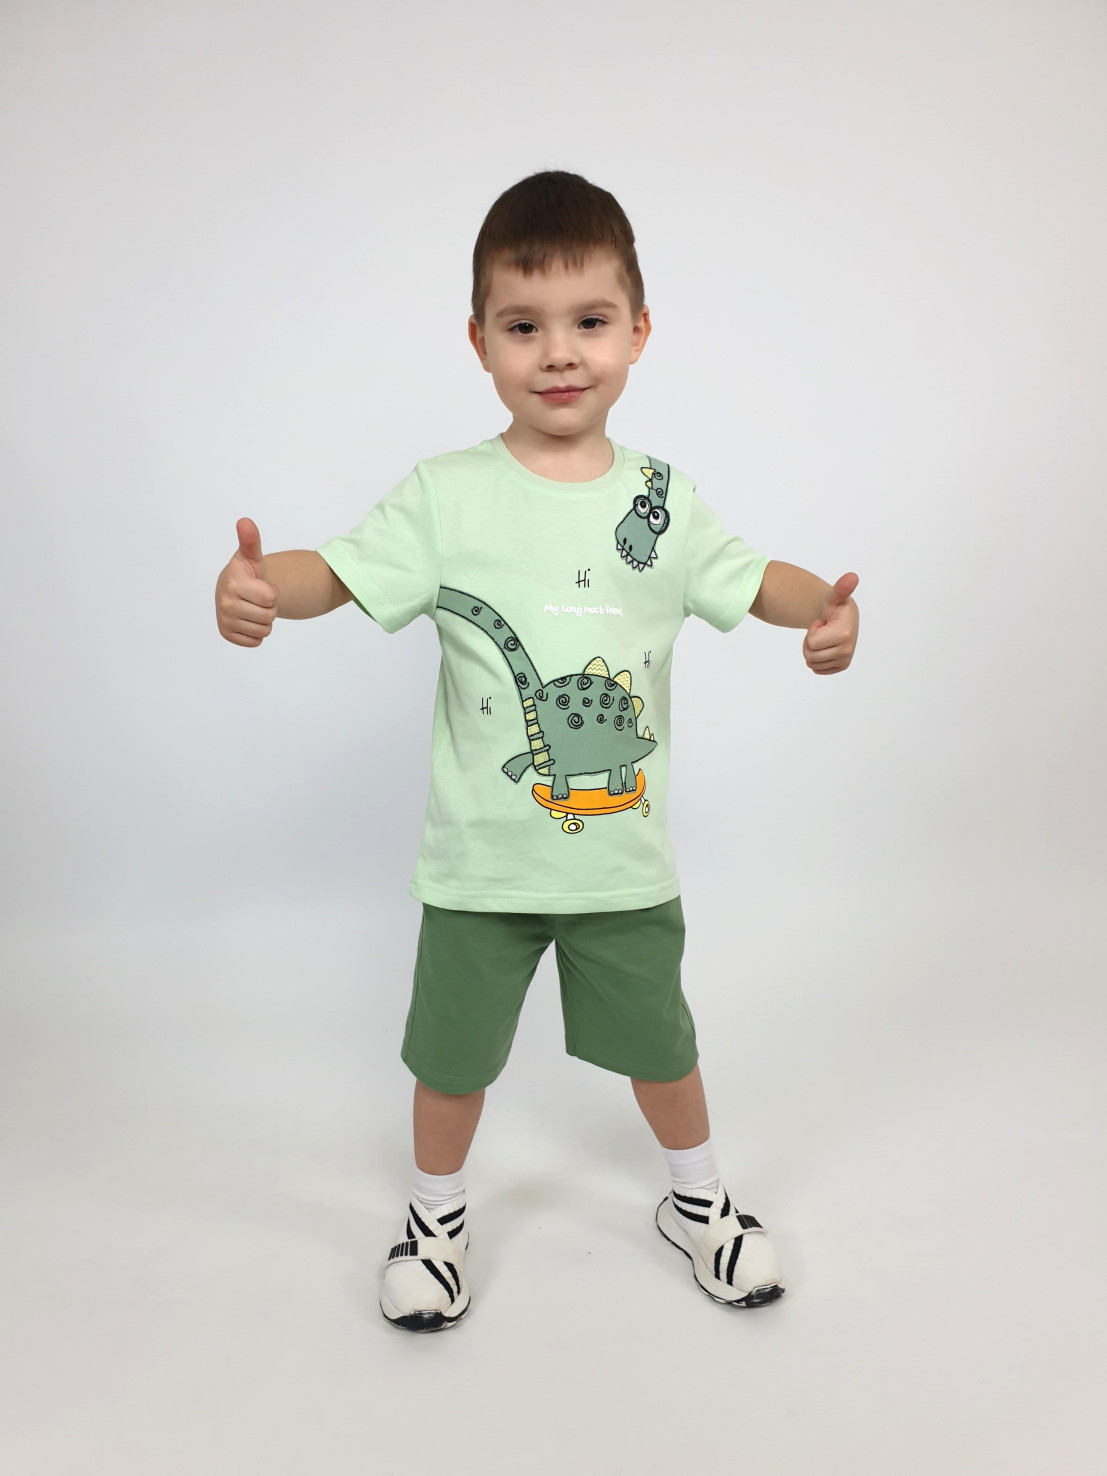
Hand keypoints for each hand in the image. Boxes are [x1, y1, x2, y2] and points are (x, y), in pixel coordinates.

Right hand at [215, 518, 278, 646]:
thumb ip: (251, 540)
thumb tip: (245, 521)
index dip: (272, 593)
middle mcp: (225, 603)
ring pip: (264, 630)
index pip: (270, 598)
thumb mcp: (252, 556)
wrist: (234, 589)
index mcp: (233, 583)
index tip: (261, 586)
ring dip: (264, 621)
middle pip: (269, 616)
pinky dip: (256, 633)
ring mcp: (224, 620)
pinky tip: (248, 619)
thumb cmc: (247, 572)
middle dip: (269, 608)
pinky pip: (256, 642)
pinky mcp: (226, 634)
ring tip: (253, 607)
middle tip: (258, 598)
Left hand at [802, 572, 858, 674]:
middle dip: (809, 642)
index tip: (822, 623)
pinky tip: (825, 647)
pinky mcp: (841, 666)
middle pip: (810, 655)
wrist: (842, 617)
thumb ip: (841, 588)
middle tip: (821, 630)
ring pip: (811, 663)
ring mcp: (845, 660)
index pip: (812, 642)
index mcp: (844, 635)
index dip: (812, 631)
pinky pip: (816, 669)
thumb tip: (852, 577)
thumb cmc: (835, 606)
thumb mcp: (834, 596)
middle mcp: (847, 651)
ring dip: (811, 650)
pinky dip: (816, 659)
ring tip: (822, 637)